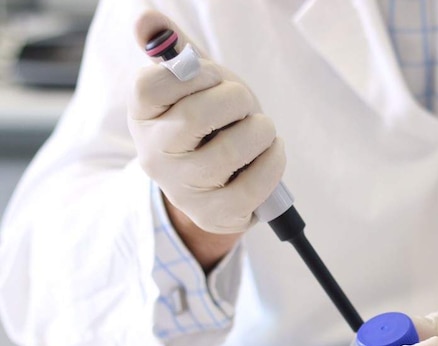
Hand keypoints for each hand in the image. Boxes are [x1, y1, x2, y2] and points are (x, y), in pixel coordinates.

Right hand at [129, 11, 285, 237]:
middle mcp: (154, 155)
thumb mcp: (192, 81)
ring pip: (231, 149)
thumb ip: (173, 48)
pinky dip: (274, 160)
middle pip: (198, 115)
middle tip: (242, 104)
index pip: (153, 83)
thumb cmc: (207, 122)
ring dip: (260, 130)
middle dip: (236, 99)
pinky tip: (270, 153)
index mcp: (142, 115)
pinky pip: (256, 184)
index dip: (197, 72)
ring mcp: (184, 189)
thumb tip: (147, 16)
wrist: (219, 179)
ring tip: (259, 130)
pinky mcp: (216, 214)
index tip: (212, 78)